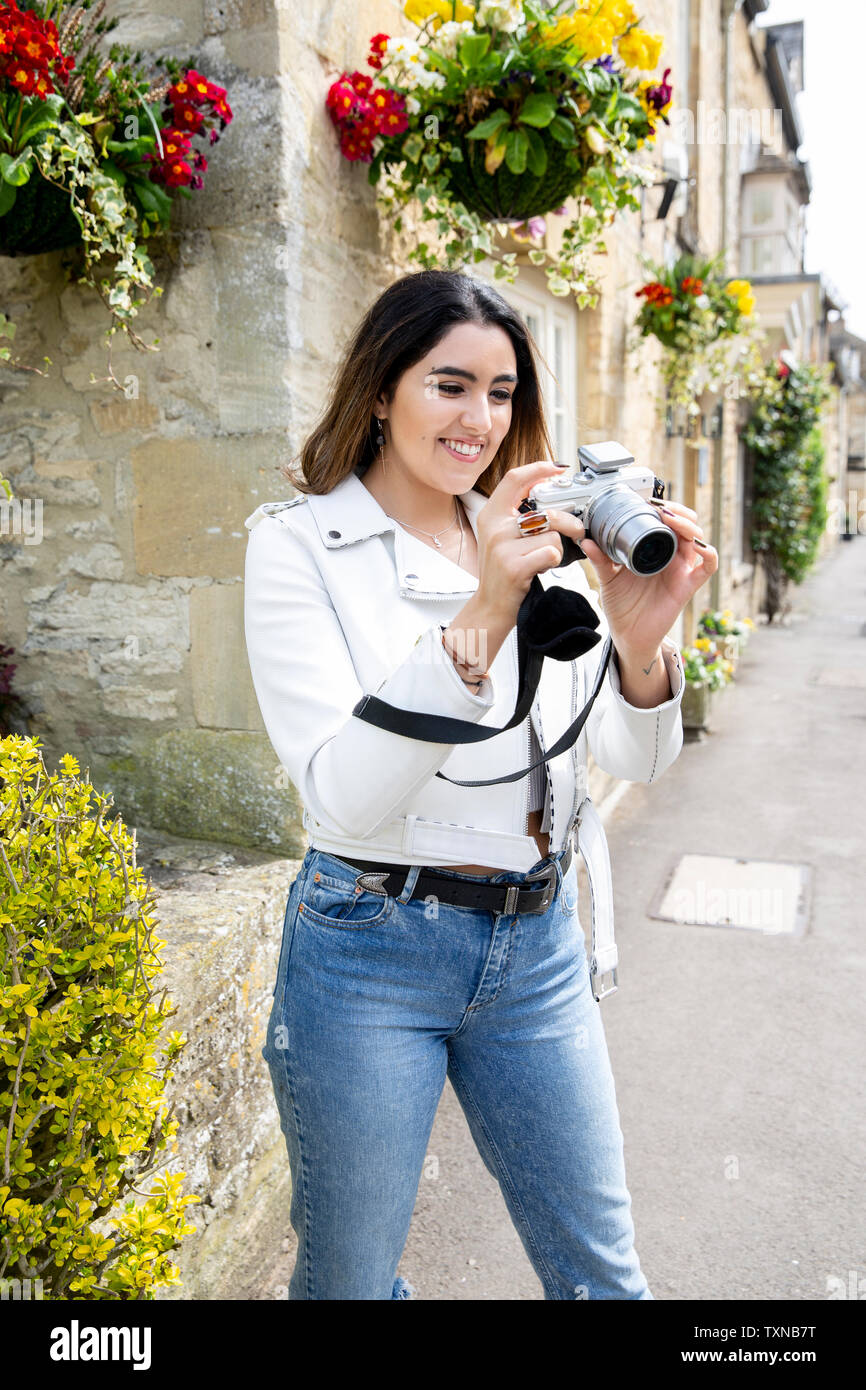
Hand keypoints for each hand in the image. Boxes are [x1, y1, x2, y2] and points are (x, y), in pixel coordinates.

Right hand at [474, 460, 588, 620]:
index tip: (557, 469)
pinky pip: (551, 553)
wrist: (490, 606)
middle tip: (576, 529)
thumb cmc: (502, 571)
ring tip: (543, 559)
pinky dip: (554, 562)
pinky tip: (540, 568)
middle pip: (545, 511)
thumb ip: (517, 515)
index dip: (538, 469)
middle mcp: (494, 528)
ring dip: (556, 549)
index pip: (514, 479)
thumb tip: (546, 491)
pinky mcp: (514, 566)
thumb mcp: (501, 537)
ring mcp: (502, 547)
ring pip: (551, 535)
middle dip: (568, 522)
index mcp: (491, 515)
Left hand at [577, 501, 717, 661]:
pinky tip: (698, 546)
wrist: (628, 635)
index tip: (648, 500)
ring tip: (671, 520)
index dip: (662, 508)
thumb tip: (586, 540)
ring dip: (688, 526)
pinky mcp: (688, 586)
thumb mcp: (608, 578)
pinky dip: (708, 554)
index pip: (665, 522)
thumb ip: (601, 560)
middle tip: (661, 507)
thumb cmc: (622, 605)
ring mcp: (681, 570)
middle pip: (685, 525)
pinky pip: (707, 567)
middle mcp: (670, 557)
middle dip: (677, 511)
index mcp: (653, 550)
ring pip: (696, 540)